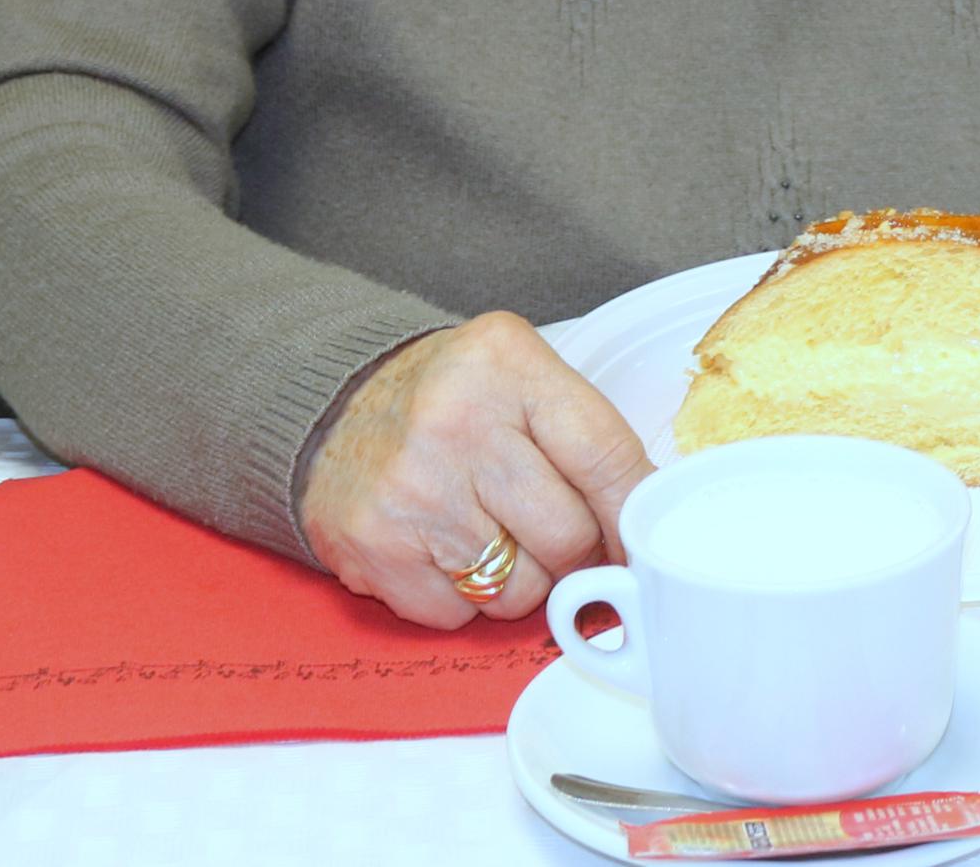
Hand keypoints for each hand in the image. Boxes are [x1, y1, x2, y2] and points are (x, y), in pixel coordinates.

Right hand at [296, 312, 653, 629]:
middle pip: (568, 537)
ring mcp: (411, 492)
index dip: (636, 512)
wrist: (331, 408)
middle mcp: (456, 425)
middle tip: (558, 535)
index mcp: (508, 365)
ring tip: (495, 535)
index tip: (646, 538)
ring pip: (517, 589)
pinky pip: (458, 615)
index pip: (606, 457)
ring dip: (522, 580)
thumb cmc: (451, 397)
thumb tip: (648, 523)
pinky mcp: (373, 549)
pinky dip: (463, 598)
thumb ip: (584, 432)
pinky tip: (446, 550)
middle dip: (577, 550)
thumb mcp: (520, 373)